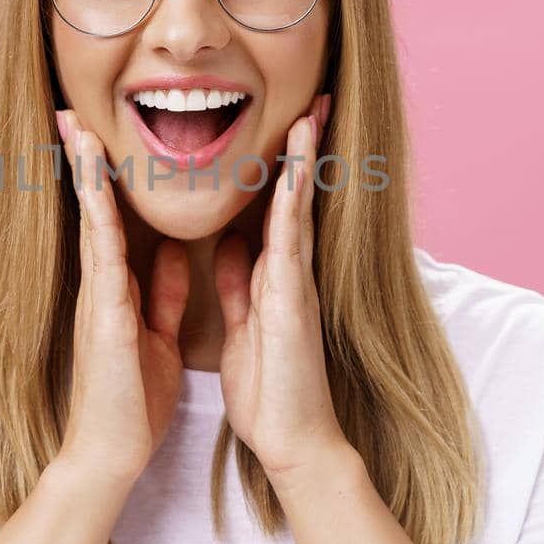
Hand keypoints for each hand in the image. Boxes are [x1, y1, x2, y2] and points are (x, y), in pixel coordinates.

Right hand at [54, 110, 189, 487]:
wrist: (111, 456)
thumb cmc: (131, 402)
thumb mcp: (156, 337)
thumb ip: (160, 294)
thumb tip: (172, 253)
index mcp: (117, 291)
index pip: (113, 221)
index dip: (107, 178)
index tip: (101, 136)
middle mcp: (102, 287)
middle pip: (94, 210)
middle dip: (83, 162)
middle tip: (72, 113)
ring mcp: (98, 299)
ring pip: (92, 222)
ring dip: (84, 175)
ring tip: (77, 128)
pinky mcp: (104, 317)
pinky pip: (102, 257)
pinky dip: (99, 218)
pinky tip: (96, 187)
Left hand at [213, 99, 348, 479]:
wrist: (293, 444)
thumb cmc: (270, 391)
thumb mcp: (242, 325)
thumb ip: (238, 285)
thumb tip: (233, 246)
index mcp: (270, 277)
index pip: (273, 209)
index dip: (275, 165)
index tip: (279, 122)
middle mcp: (288, 273)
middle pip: (293, 198)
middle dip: (301, 151)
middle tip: (310, 99)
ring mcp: (294, 285)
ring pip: (298, 210)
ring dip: (303, 163)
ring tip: (308, 114)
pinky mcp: (292, 303)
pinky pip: (291, 244)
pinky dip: (292, 206)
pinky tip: (294, 173)